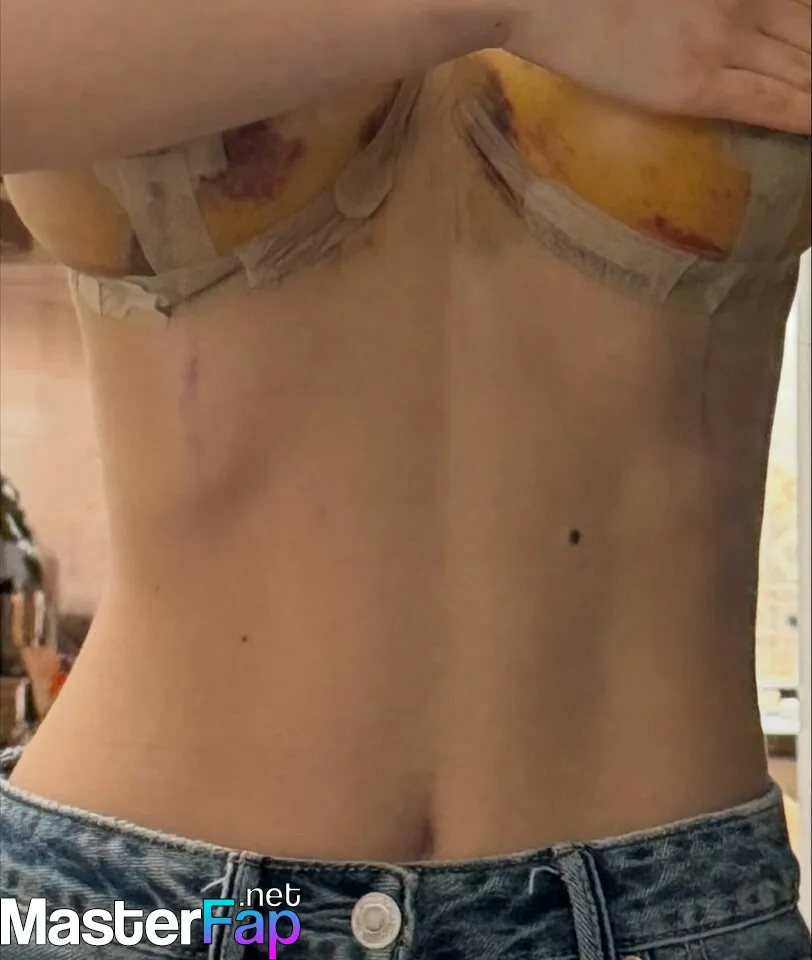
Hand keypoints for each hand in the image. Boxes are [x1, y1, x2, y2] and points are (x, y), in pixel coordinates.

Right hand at [505, 0, 811, 132]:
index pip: (803, 13)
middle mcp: (744, 5)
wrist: (550, 1)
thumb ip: (704, 4)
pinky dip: (804, 115)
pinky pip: (770, 104)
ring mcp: (723, 44)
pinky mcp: (698, 87)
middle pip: (810, 39)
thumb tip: (726, 31)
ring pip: (802, 71)